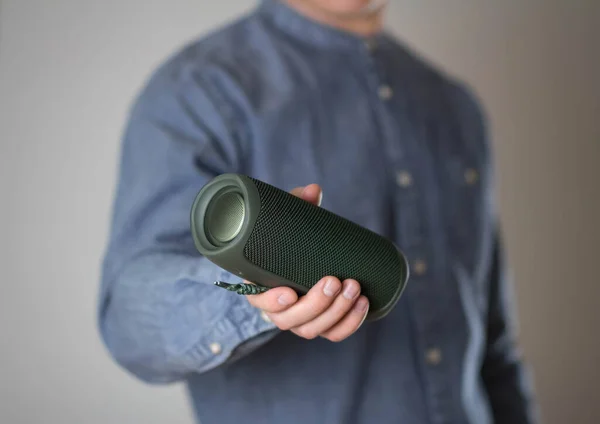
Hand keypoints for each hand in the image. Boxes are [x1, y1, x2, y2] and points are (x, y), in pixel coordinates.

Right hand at [244, 184, 368, 341]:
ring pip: (313, 330)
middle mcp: (277, 308)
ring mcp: (300, 319)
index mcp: (260, 284)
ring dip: (337, 313)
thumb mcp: (288, 219)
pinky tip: (363, 303)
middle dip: (317, 304)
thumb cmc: (289, 238)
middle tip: (336, 280)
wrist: (303, 253)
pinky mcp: (322, 323)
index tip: (289, 293)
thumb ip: (297, 204)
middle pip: (290, 321)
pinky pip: (334, 334)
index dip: (272, 303)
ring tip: (355, 288)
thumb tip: (314, 190)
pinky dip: (350, 324)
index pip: (258, 301)